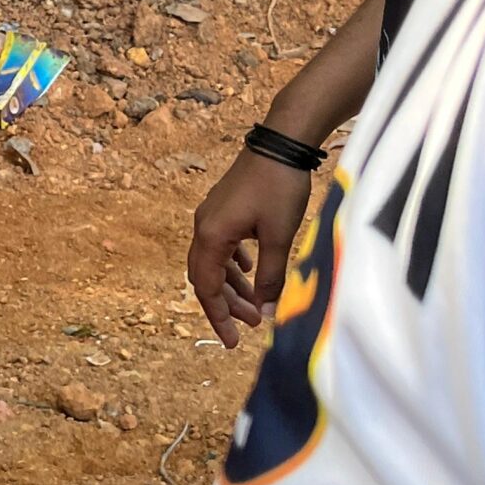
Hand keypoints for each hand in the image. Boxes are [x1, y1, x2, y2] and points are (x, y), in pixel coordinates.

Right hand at [188, 148, 314, 348]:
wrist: (280, 142)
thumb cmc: (279, 188)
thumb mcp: (278, 237)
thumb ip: (271, 277)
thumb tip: (268, 310)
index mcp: (211, 236)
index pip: (207, 288)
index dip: (219, 317)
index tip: (231, 341)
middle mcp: (204, 227)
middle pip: (206, 277)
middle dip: (226, 305)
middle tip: (250, 327)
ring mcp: (212, 216)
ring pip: (215, 262)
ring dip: (233, 286)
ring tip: (255, 304)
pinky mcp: (224, 208)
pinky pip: (222, 245)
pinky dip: (233, 265)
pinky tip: (250, 271)